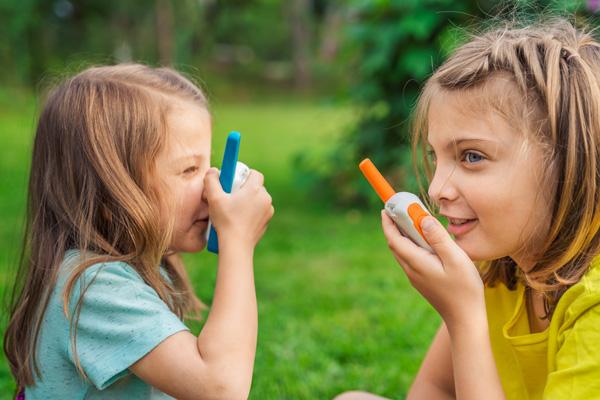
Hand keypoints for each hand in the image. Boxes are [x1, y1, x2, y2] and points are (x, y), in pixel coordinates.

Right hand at [203, 168, 273, 248]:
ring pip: (258, 199)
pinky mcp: (267, 221)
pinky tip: (240, 218)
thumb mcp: (213, 198)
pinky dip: (252, 211)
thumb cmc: (226, 220)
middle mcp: (265, 198)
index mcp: (255, 189)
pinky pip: (260, 211)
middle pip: (256, 186)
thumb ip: (211, 180)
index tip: (233, 181)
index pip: (255, 173)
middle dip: (244, 188)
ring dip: (249, 200)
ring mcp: (268, 211)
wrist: (237, 245)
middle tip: (231, 195)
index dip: (244, 174)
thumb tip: (213, 170)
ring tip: (234, 208)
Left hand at [381, 211, 484, 328]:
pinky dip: (411, 245)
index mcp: (416, 262)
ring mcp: (415, 278)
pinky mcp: (422, 282)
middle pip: (395, 245)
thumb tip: (422, 219)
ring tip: (410, 220)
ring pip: (402, 252)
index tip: (385, 207)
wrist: (465, 320)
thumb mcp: (456, 259)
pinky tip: (424, 242)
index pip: (394, 239)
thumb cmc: (464, 289)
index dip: (388, 223)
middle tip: (398, 209)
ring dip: (402, 235)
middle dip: (393, 226)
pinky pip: (410, 259)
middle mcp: (411, 270)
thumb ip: (439, 238)